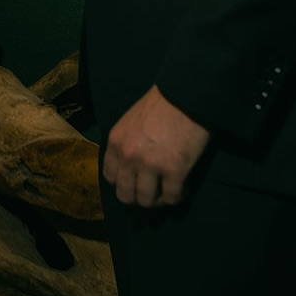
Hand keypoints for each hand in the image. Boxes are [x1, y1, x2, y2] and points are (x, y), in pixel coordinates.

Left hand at [101, 86, 210, 206]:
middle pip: (125, 195)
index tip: (135, 182)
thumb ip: (126, 144)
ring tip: (168, 190)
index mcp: (115, 143)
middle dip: (138, 197)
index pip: (110, 178)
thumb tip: (130, 168)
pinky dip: (177, 196)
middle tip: (152, 191)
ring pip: (147, 201)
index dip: (124, 183)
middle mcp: (128, 156)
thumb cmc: (160, 104)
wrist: (185, 95)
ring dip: (158, 200)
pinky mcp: (174, 171)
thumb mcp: (130, 122)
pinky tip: (183, 186)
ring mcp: (150, 165)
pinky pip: (172, 197)